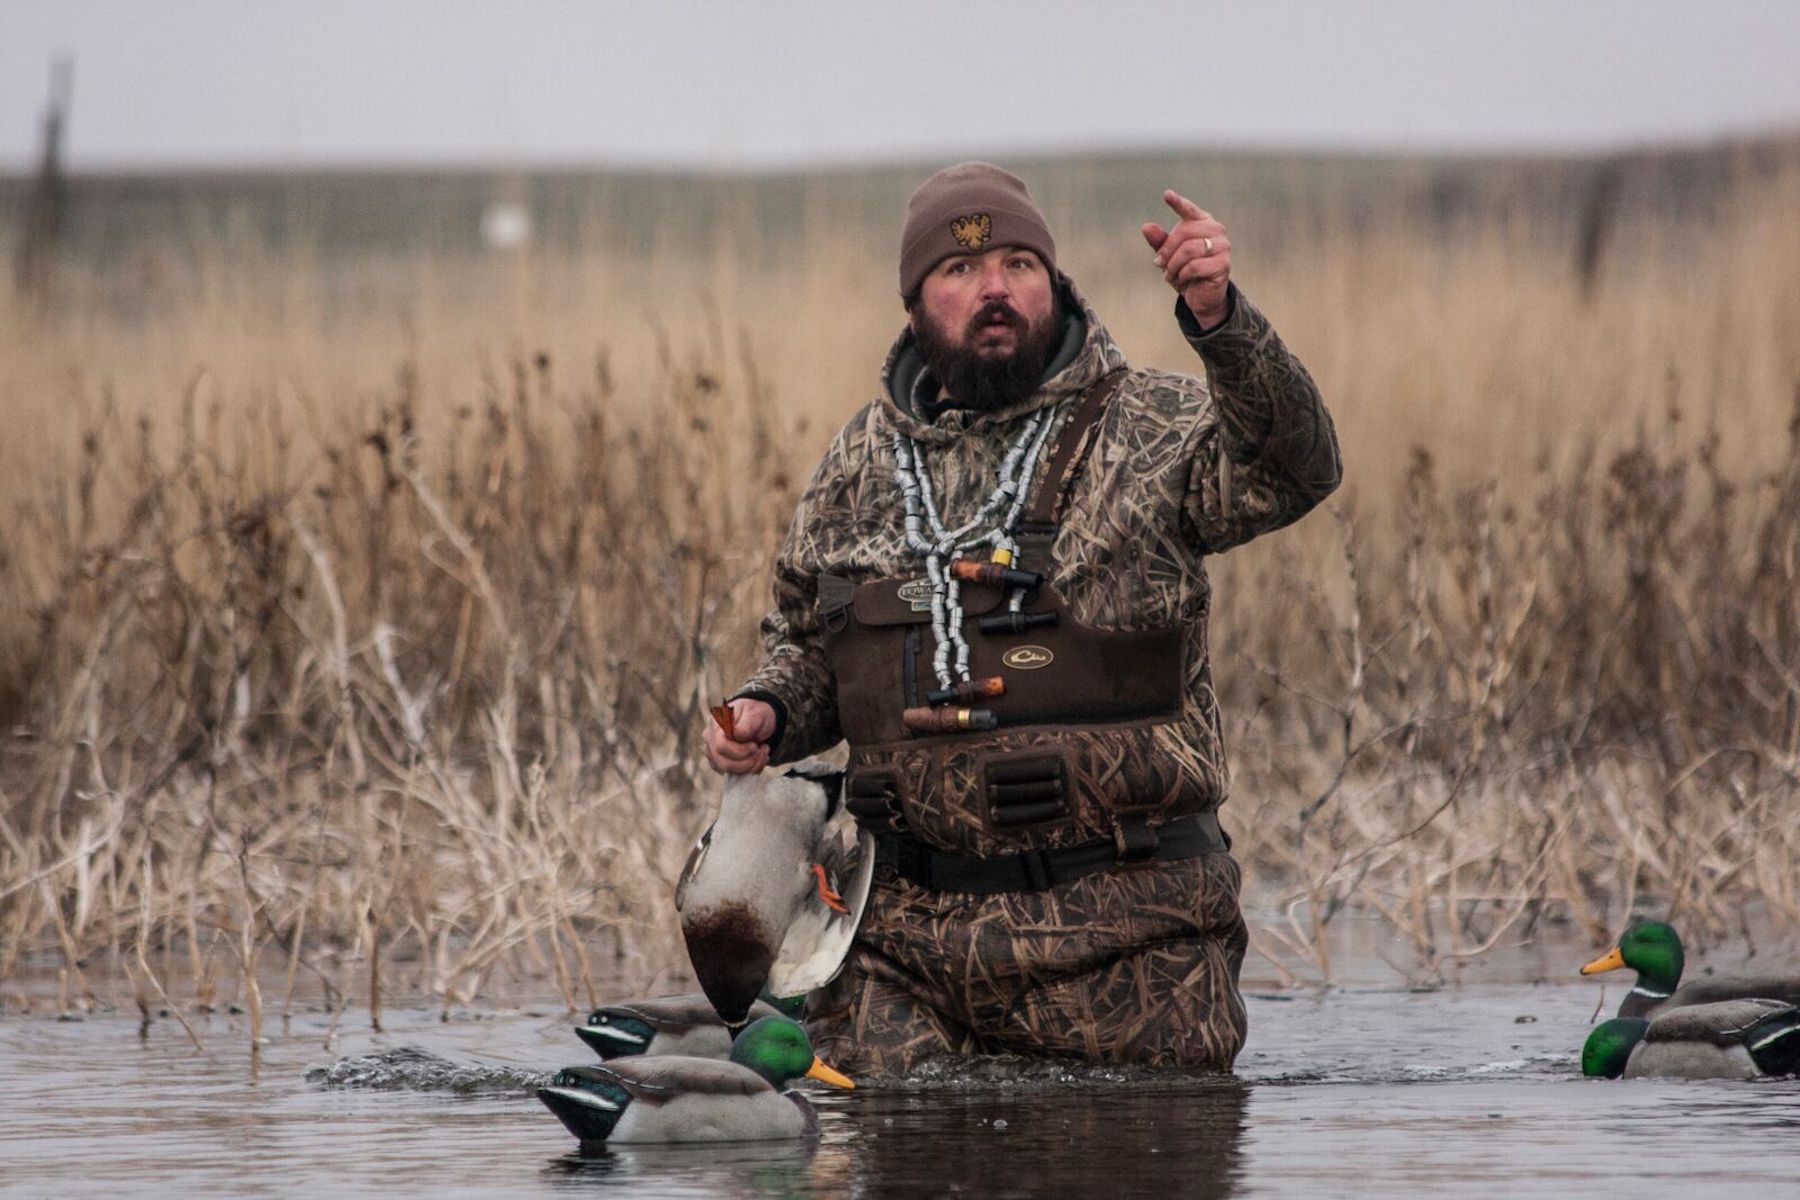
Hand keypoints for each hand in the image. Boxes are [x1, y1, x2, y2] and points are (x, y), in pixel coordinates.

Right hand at [703, 698, 775, 774]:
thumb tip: (736, 736)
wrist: (757, 721)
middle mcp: (710, 739)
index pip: (721, 746)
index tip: (755, 745)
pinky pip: (732, 774)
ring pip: (728, 771)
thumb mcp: (755, 714)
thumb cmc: (754, 714)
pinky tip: (758, 759)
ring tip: (763, 753)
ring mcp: (713, 753)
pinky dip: (749, 770)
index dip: (740, 751)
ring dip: (751, 766)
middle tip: (763, 750)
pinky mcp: (719, 764)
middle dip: (747, 761)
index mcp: (716, 724)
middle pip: (723, 762)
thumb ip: (746, 725)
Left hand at [1141, 190, 1231, 326]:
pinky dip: (1183, 274)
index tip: (1167, 195)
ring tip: (1169, 274)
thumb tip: (1146, 227)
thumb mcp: (1168, 256)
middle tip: (1158, 263)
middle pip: (1184, 231)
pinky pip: (1195, 266)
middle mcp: (1216, 230)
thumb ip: (1159, 242)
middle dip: (1167, 249)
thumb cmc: (1185, 272)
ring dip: (1173, 265)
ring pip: (1188, 249)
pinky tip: (1182, 279)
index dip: (1178, 203)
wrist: (1201, 296)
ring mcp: (1222, 246)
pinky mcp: (1223, 264)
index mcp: (1202, 222)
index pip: (1189, 210)